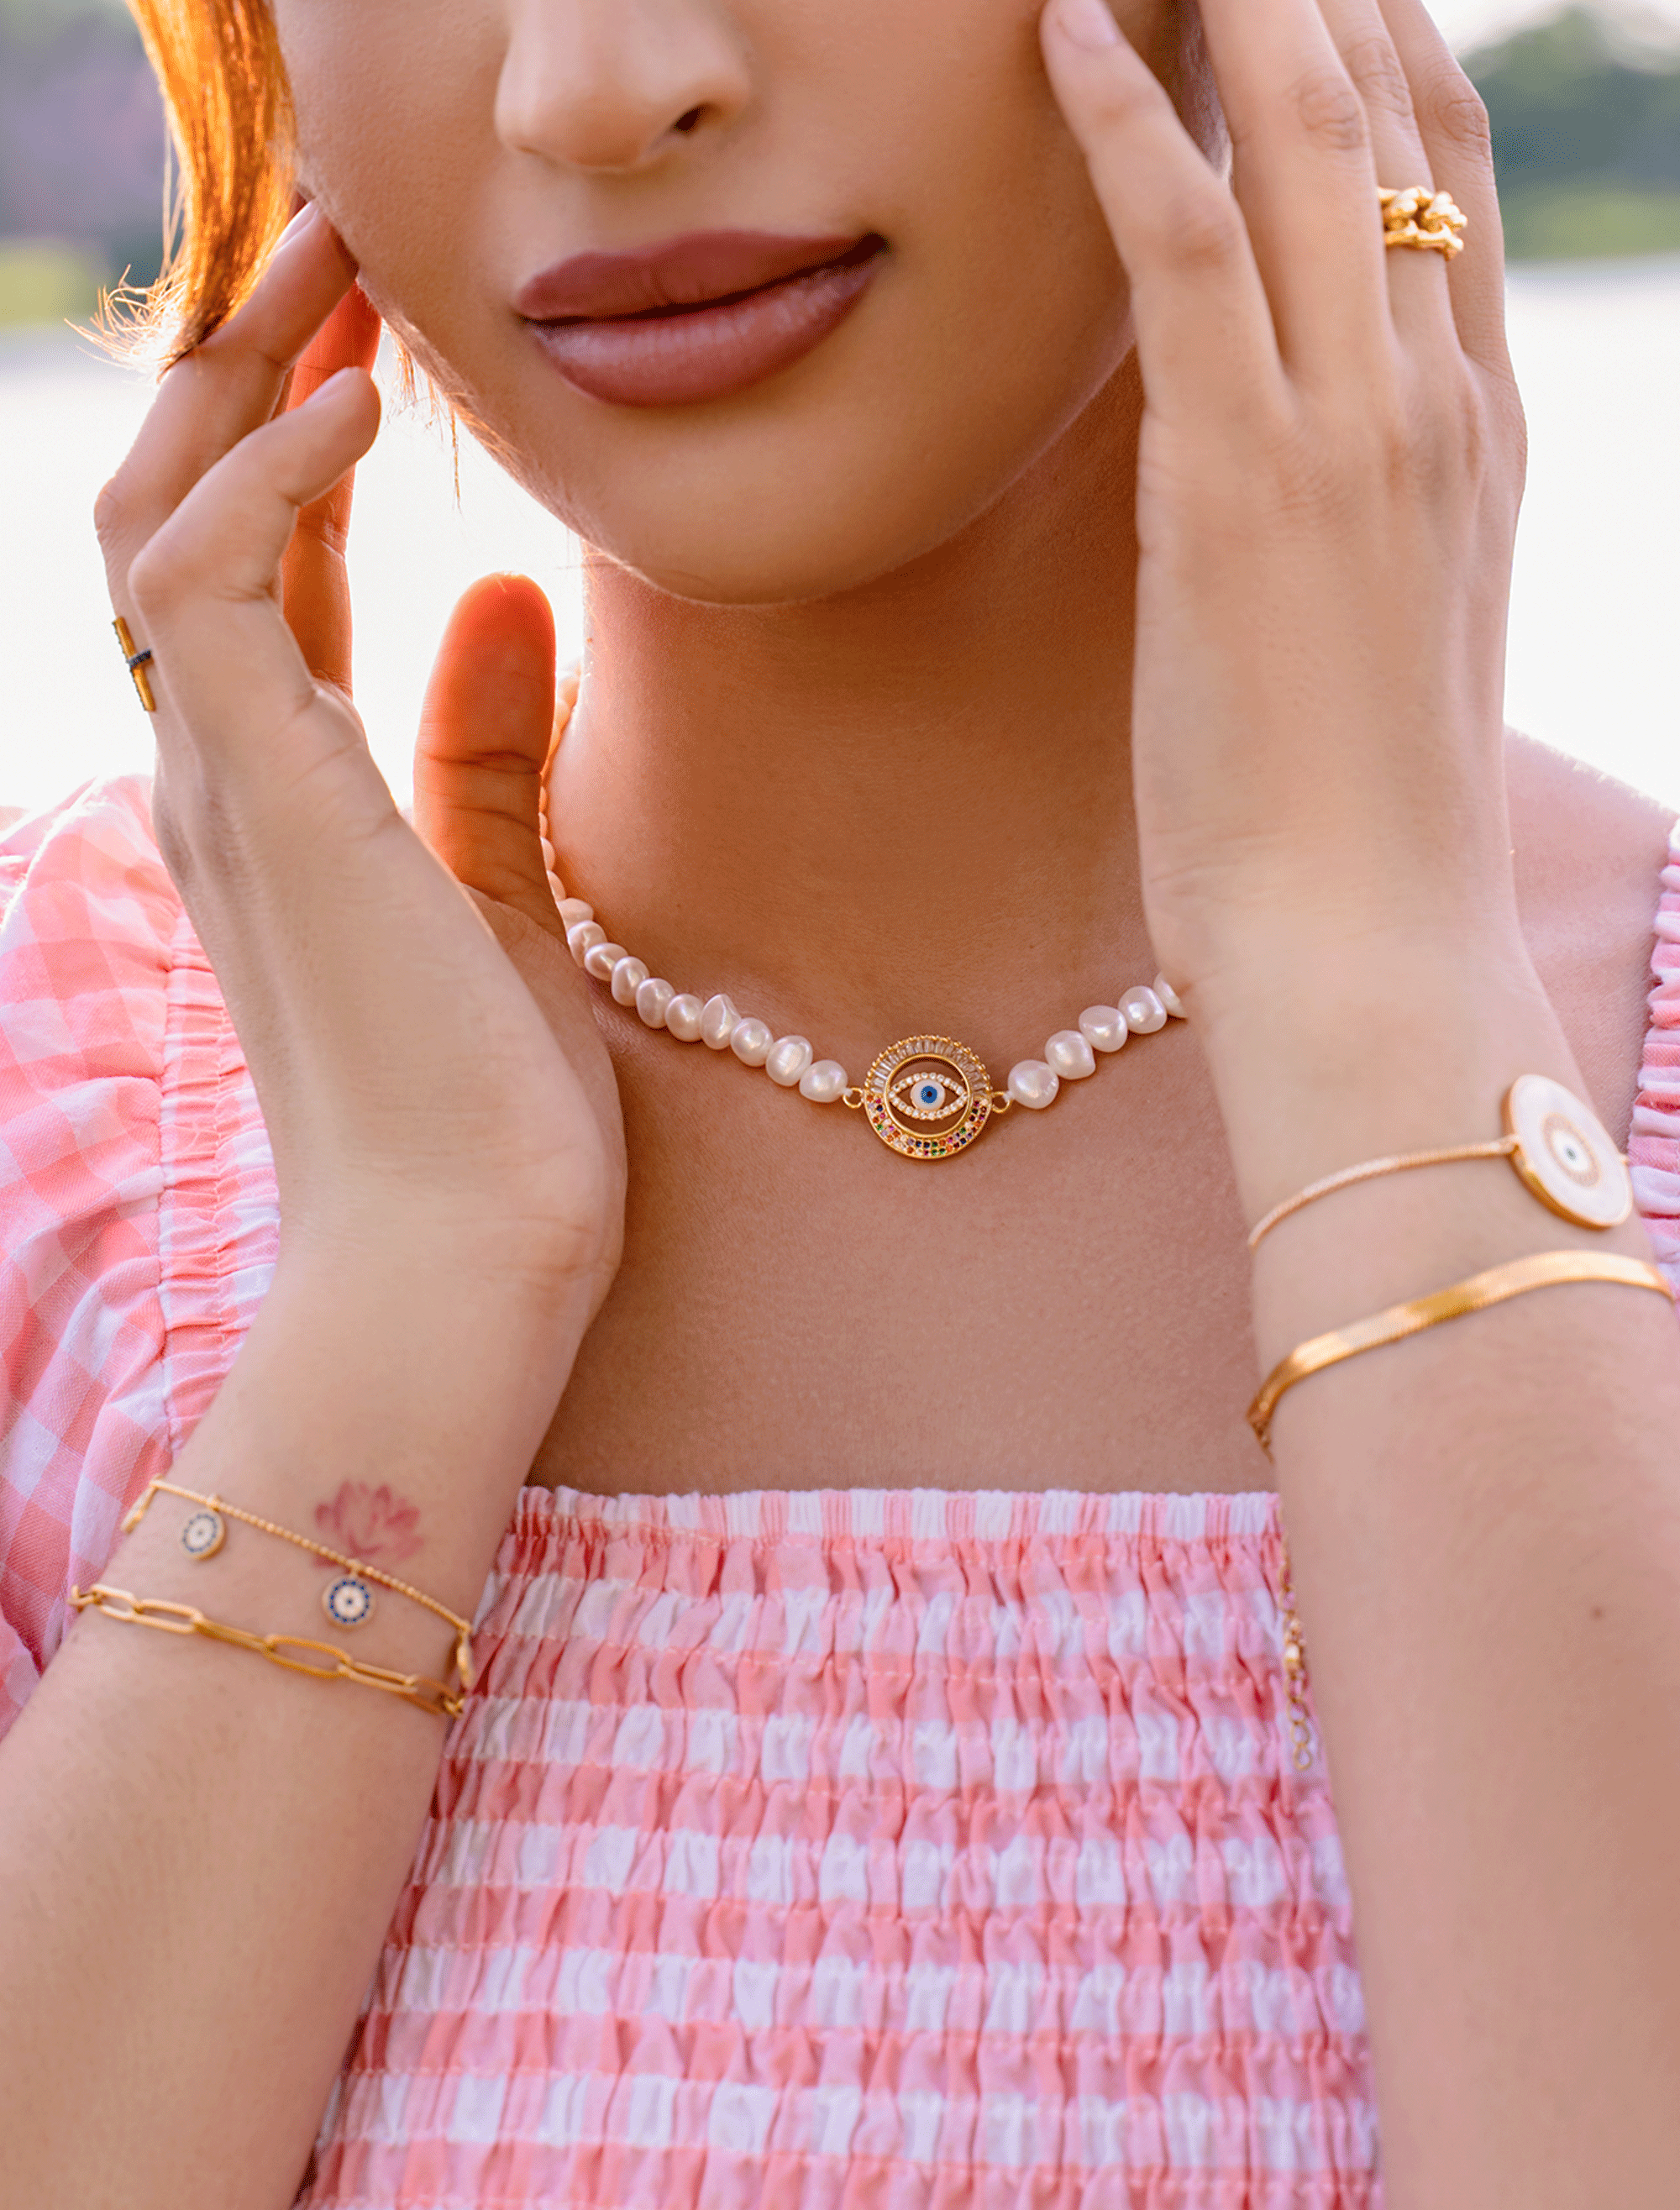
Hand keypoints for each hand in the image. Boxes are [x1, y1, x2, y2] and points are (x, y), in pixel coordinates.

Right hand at [94, 205, 624, 1314]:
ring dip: (243, 377)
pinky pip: (207, 573)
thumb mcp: (502, 901)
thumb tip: (503, 594)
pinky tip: (364, 403)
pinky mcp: (258, 795)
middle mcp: (219, 781)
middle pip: (178, 514)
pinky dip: (269, 470)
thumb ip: (483, 754)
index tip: (380, 339)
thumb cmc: (487, 1118)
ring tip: (347, 271)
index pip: (249, 579)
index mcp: (276, 804)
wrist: (469, 1263)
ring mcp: (219, 787)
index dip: (293, 445)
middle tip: (347, 251)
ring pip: (157, 515)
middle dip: (250, 369)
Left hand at [1042, 0, 1525, 1015]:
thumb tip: (1272, 458)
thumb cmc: (1355, 821)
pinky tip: (1069, 28)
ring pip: (1311, 140)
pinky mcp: (1244, 484)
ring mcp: (1355, 431)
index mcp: (1476, 431)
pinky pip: (1193, 249)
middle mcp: (1438, 399)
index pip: (1447, 177)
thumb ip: (1360, 516)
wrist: (1370, 945)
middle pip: (1396, 116)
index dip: (1388, 39)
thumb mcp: (1381, 634)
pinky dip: (1133, 123)